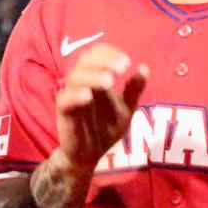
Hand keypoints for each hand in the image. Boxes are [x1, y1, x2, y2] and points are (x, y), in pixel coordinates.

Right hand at [54, 44, 147, 174]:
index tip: (126, 63)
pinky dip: (75, 95)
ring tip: (110, 82)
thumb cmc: (106, 128)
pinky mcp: (63, 112)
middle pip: (85, 60)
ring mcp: (70, 96)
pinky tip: (90, 96)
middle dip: (104, 62)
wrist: (91, 154)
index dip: (109, 53)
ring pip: (75, 77)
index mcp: (95, 77)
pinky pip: (65, 99)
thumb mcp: (126, 109)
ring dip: (93, 76)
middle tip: (122, 69)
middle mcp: (81, 82)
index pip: (96, 53)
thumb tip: (144, 67)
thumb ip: (133, 90)